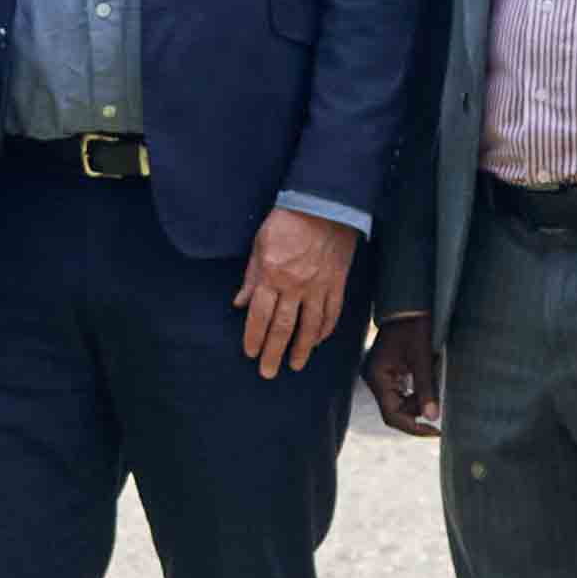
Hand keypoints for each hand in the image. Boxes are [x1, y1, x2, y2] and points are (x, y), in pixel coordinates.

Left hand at [236, 208, 359, 379]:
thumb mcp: (260, 245)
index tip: (251, 354)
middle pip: (282, 328)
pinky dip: (325, 330)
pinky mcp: (337, 283)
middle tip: (268, 373)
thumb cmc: (287, 221)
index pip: (259, 316)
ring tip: (295, 365)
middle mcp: (295, 286)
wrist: (324, 204)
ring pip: (310, 327)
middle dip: (273, 353)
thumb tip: (239, 304)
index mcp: (272, 275)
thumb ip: (251, 277)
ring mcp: (319, 287)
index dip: (254, 338)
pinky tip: (318, 341)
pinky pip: (332, 313)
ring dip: (301, 349)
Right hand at [362, 310, 440, 436]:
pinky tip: (429, 382)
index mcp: (378, 377)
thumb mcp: (423, 358)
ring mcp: (380, 375)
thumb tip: (432, 417)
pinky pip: (401, 391)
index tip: (436, 431)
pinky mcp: (387, 371)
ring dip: (419, 400)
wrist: (409, 305)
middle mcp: (374, 379)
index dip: (414, 428)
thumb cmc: (415, 327)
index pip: (392, 415)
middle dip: (418, 412)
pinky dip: (416, 392)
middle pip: (395, 411)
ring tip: (435, 383)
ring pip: (399, 402)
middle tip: (439, 404)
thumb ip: (426, 388)